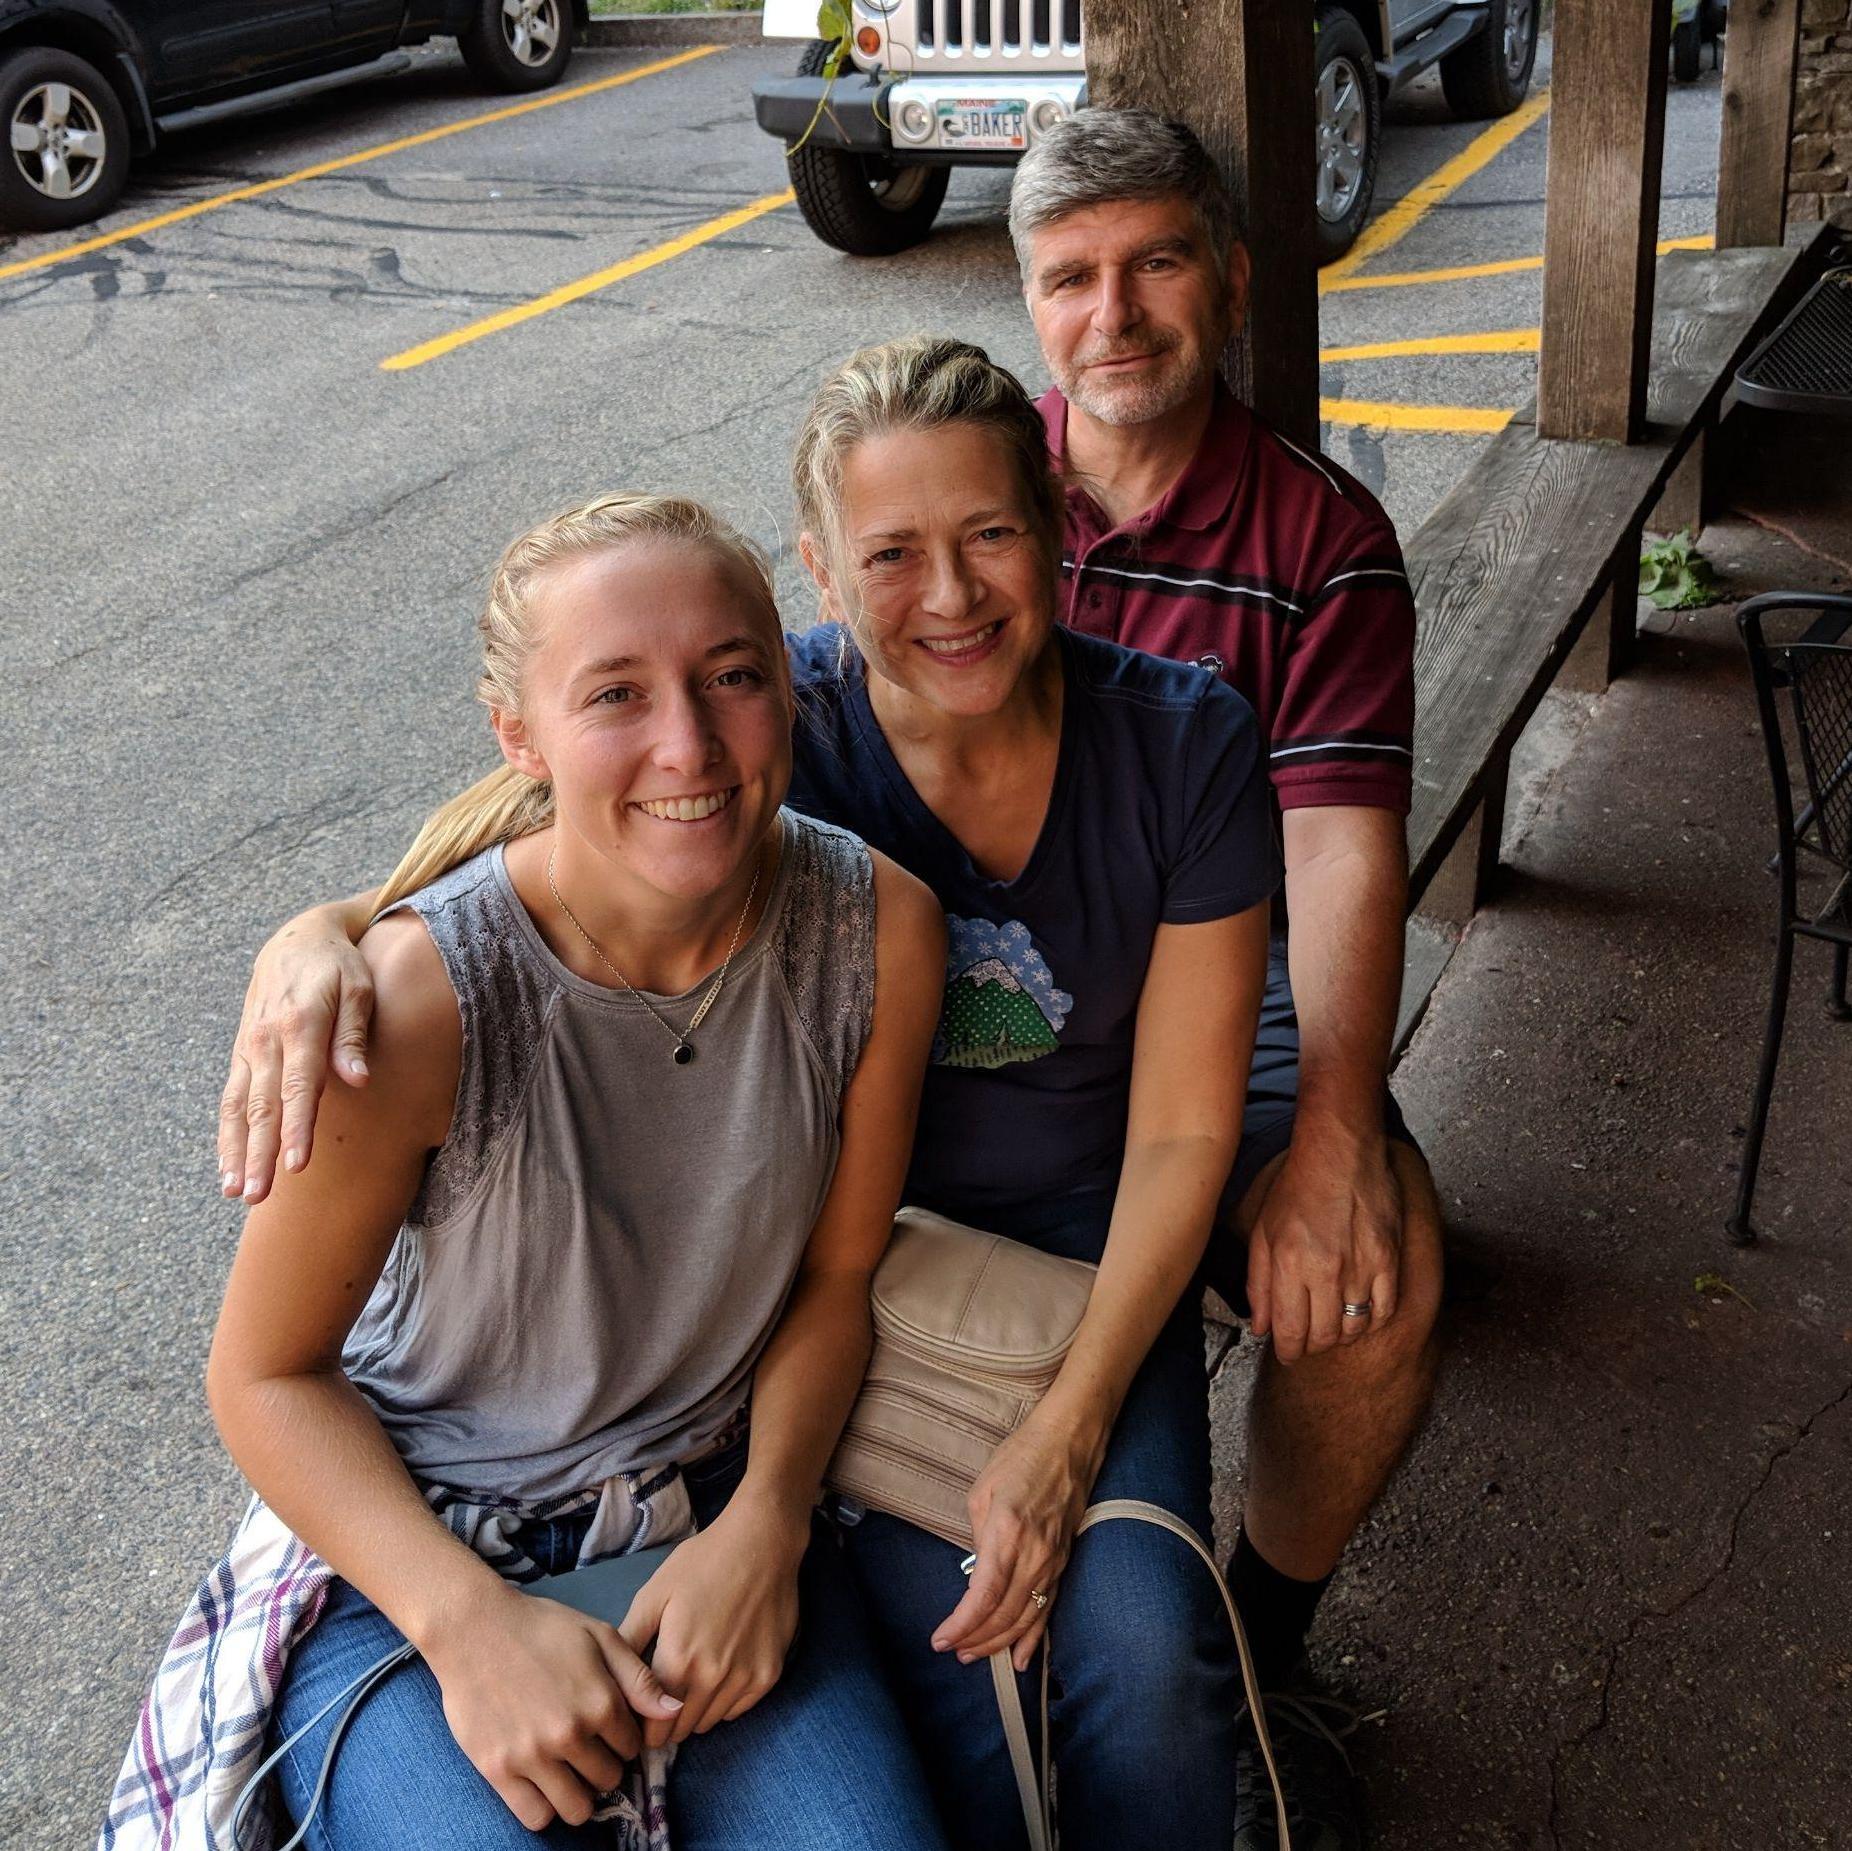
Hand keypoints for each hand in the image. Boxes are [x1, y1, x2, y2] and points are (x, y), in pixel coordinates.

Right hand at [218, 909, 375, 1203]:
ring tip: (235, 1192)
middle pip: (261, 1106)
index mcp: (299, 1024)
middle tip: (257, 1195)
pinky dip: (227, 1135)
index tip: (295, 1165)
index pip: (298, 1086)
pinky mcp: (242, 1052)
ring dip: (235, 1152)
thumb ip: (354, 1034)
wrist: (299, 937)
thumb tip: (358, 1078)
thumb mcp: (358, 989)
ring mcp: (248, 1047)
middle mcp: (266, 1039)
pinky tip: (228, 1167)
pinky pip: (230, 1099)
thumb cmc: (340, 967)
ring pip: (238, 1108)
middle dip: (258, 1154)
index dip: (296, 1127)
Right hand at [423, 1580, 682, 1831]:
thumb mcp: (600, 1636)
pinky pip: (535, 1817)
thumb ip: (639, 1678)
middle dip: (604, 1766)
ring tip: (568, 1771)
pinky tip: (543, 1784)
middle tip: (586, 1748)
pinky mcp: (498, 1769)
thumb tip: (675, 1710)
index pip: (632, 1748)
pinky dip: (545, 1808)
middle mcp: (570, 1734)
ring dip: (579, 1794)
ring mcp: (532, 1755)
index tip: (608, 1730)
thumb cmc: (542, 1627)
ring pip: (576, 1808)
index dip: (623, 1739)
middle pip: (608, 1779)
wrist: (475, 1626)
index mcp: (600, 1702)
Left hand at [618, 1493, 809, 1746]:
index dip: (640, 1726)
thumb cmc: (703, 1563)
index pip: (652, 1726)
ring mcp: (744, 1680)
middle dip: (664, 1722)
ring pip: (708, 1723)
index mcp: (678, 1661)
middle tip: (659, 1700)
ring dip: (693, 1713)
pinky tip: (717, 1675)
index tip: (636, 1716)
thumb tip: (608, 1681)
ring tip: (687, 1686)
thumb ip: (629, 1641)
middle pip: (679, 1730)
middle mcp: (712, 1680)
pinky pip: (737, 1710)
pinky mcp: (768, 1676)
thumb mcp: (655, 1594)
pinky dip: (722, 1702)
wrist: (762, 1542)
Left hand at [933, 1412, 1100, 1672]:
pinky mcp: (1064, 1562)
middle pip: (1004, 1614)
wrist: (1069, 1443)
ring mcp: (1053, 1561)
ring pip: (1026, 1618)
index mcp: (1007, 1532)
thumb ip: (977, 1536)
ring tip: (974, 1655)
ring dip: (999, 1642)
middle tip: (953, 1651)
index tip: (940, 1639)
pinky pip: (1048, 1609)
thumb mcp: (982, 1491)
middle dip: (975, 1639)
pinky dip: (1033, 1637)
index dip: (962, 1624)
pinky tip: (1021, 1657)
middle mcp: (1034, 1554)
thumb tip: (976, 1571)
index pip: (984, 1595)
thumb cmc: (1021, 1458)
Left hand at [1247, 1130, 1401, 1362]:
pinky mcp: (1389, 1261)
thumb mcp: (1262, 1232)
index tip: (1286, 1353)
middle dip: (1311, 1345)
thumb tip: (1260, 1327)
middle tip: (1307, 1337)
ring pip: (1354, 1328)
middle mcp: (1326, 1271)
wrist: (1341, 1155)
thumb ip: (1258, 1284)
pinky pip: (1384, 1310)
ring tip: (1331, 1323)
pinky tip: (1360, 1310)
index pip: (1289, 1331)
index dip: (1287, 1351)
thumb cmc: (1297, 1189)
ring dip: (1341, 1334)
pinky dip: (1371, 1319)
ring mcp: (1361, 1268)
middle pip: (1323, 1337)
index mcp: (1289, 1264)